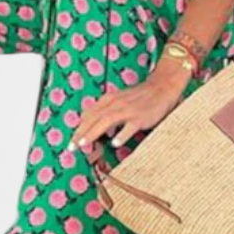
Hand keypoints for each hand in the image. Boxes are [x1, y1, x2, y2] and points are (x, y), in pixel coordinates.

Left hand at [67, 73, 189, 152]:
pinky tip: (115, 143)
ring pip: (106, 121)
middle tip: (71, 147)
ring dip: (93, 133)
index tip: (72, 142)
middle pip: (93, 118)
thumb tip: (90, 126)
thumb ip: (105, 111)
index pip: (88, 115)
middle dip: (81, 133)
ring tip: (84, 144)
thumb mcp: (118, 100)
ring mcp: (128, 110)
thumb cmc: (139, 97)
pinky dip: (121, 135)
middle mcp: (115, 103)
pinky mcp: (140, 117)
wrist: (161, 87)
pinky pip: (129, 127)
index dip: (79, 128)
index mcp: (108, 99)